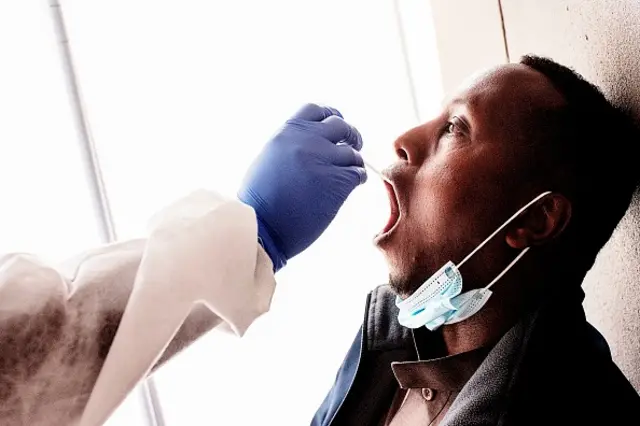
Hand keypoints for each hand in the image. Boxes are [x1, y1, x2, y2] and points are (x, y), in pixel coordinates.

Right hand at [238, 103, 365, 270]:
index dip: (330, 116)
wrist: (261, 227)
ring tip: (348, 173)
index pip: (317, 110)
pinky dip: (358, 178)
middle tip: (353, 146)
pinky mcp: (337, 182)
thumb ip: (290, 144)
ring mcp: (324, 160)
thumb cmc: (259, 201)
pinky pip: (358, 173)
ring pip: (353, 153)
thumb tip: (310, 142)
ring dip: (353, 163)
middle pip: (341, 126)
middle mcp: (307, 141)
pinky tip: (351, 186)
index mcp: (287, 132)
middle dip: (350, 136)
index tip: (336, 127)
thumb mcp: (268, 158)